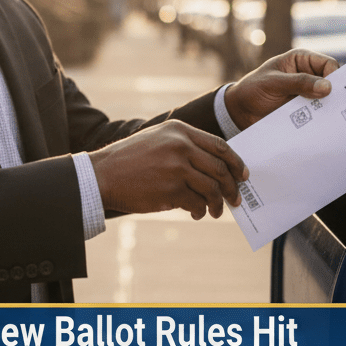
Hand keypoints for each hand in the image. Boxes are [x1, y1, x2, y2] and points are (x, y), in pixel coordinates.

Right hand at [89, 120, 247, 219]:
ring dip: (218, 204)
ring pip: (212, 188)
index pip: (219, 146)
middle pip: (220, 168)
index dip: (236, 163)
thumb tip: (215, 168)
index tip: (243, 176)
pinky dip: (200, 211)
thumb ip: (185, 146)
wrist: (102, 175)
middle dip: (232, 187)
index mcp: (180, 130)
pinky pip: (197, 203)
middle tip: (235, 199)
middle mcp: (181, 146)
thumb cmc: (129, 161)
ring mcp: (177, 168)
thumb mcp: (157, 140)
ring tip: (215, 211)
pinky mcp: (171, 190)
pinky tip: (196, 214)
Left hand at [224, 49, 339, 130]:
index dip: (334, 76)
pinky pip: (318, 114)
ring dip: (330, 109)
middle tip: (341, 109)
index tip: (333, 92)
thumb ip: (298, 83)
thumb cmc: (253, 89)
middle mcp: (308, 75)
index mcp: (301, 60)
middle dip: (337, 95)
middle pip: (332, 82)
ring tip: (335, 122)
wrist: (240, 111)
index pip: (327, 64)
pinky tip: (325, 128)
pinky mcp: (304, 110)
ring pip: (327, 100)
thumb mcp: (273, 83)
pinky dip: (322, 119)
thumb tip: (327, 87)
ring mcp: (307, 93)